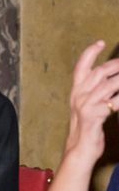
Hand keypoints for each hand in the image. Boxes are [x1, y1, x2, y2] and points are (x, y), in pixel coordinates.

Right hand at [64, 41, 118, 162]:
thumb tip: (113, 79)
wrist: (80, 148)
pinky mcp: (93, 116)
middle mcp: (79, 95)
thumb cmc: (88, 126)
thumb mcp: (88, 105)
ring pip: (109, 85)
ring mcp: (85, 105)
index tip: (101, 42)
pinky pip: (113, 103)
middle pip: (99, 72)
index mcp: (76, 91)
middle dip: (116, 64)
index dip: (90, 53)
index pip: (81, 67)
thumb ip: (97, 92)